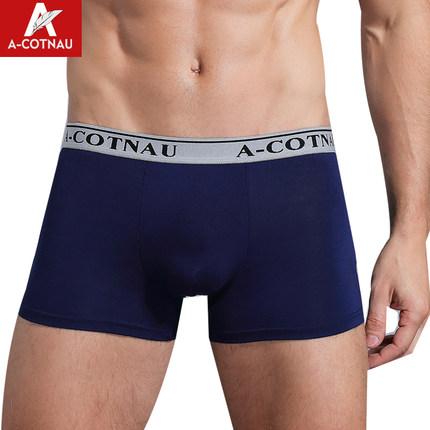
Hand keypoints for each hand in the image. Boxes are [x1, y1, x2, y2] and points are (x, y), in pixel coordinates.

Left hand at [365, 234, 429, 368]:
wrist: (407, 241)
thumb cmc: (393, 260)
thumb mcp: (379, 290)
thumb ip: (375, 318)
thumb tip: (370, 344)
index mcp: (417, 313)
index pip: (400, 346)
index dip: (381, 358)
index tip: (364, 364)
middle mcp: (424, 314)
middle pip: (406, 346)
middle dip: (385, 356)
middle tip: (364, 362)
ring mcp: (422, 309)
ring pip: (406, 337)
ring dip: (388, 346)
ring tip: (368, 351)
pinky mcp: (417, 304)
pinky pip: (406, 326)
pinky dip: (392, 334)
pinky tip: (377, 336)